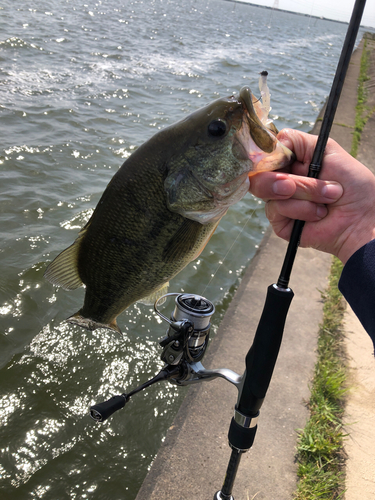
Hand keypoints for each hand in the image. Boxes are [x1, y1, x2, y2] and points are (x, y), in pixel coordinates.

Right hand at [249, 129, 374, 263]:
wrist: (363, 216)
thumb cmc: (352, 183)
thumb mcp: (326, 150)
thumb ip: (295, 141)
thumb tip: (269, 143)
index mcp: (289, 162)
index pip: (262, 154)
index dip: (264, 156)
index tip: (279, 158)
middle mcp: (280, 181)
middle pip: (258, 174)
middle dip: (281, 179)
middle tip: (296, 185)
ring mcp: (279, 203)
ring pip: (269, 192)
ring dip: (303, 193)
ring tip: (327, 198)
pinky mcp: (281, 223)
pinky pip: (276, 211)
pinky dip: (301, 210)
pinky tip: (318, 213)